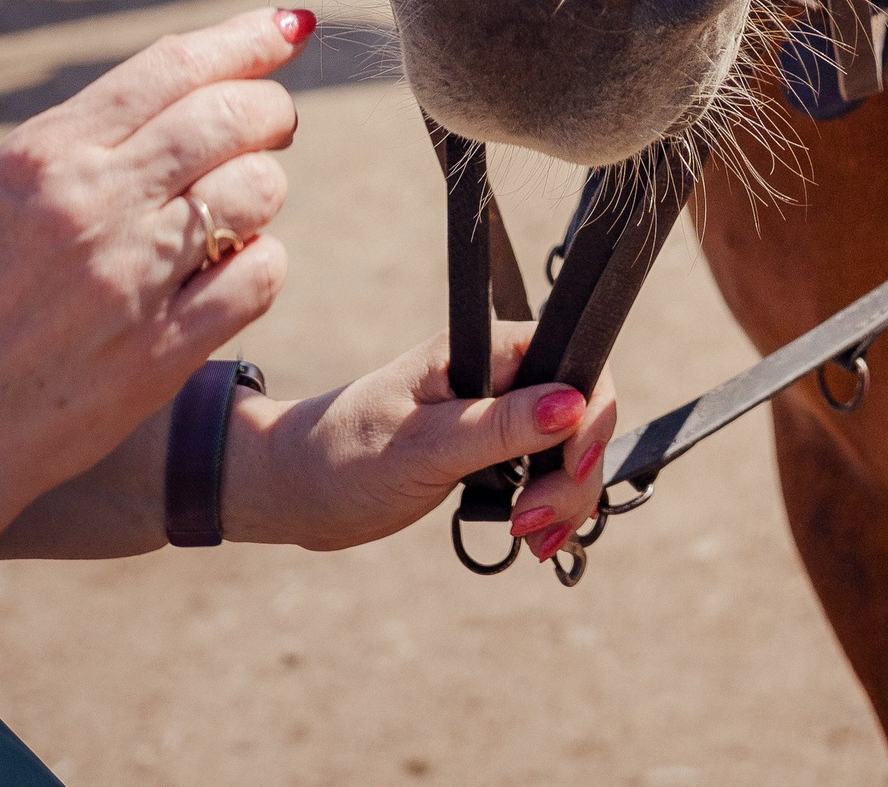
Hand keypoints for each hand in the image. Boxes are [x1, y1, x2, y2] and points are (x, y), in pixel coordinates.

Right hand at [0, 8, 307, 576]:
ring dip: (261, 193)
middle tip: (273, 127)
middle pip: (234, 116)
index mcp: (44, 155)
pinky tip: (226, 277)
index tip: (292, 25)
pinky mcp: (159, 355)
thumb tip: (210, 73)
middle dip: (272, 111)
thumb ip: (95, 136)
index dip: (250, 38)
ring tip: (230, 215)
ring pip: (260, 189)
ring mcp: (127, 281)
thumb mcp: (1, 194)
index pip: (177, 65)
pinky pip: (261, 277)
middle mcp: (89, 205)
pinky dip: (259, 268)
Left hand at [227, 324, 619, 563]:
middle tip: (535, 522)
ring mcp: (498, 412)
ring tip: (534, 539)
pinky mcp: (491, 450)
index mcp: (485, 348)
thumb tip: (571, 404)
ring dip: (566, 495)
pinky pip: (545, 470)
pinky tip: (535, 536)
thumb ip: (499, 426)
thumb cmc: (344, 456)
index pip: (573, 357)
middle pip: (581, 409)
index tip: (571, 467)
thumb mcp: (423, 446)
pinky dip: (551, 505)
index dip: (590, 413)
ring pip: (569, 446)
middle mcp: (499, 373)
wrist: (297, 491)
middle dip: (574, 471)